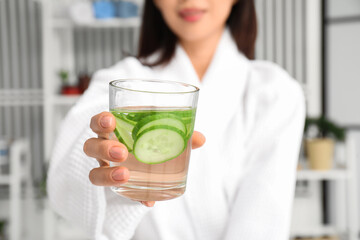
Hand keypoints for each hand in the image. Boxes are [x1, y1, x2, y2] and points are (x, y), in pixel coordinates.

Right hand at [83, 111, 205, 206]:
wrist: (147, 160)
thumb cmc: (150, 139)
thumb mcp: (163, 133)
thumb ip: (179, 134)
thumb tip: (200, 139)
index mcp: (113, 130)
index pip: (98, 123)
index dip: (100, 121)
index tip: (110, 121)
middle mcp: (105, 149)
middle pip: (91, 146)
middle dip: (103, 149)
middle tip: (122, 152)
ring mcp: (108, 168)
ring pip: (94, 173)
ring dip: (107, 175)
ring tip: (125, 176)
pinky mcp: (117, 185)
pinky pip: (119, 194)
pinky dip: (135, 197)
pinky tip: (148, 201)